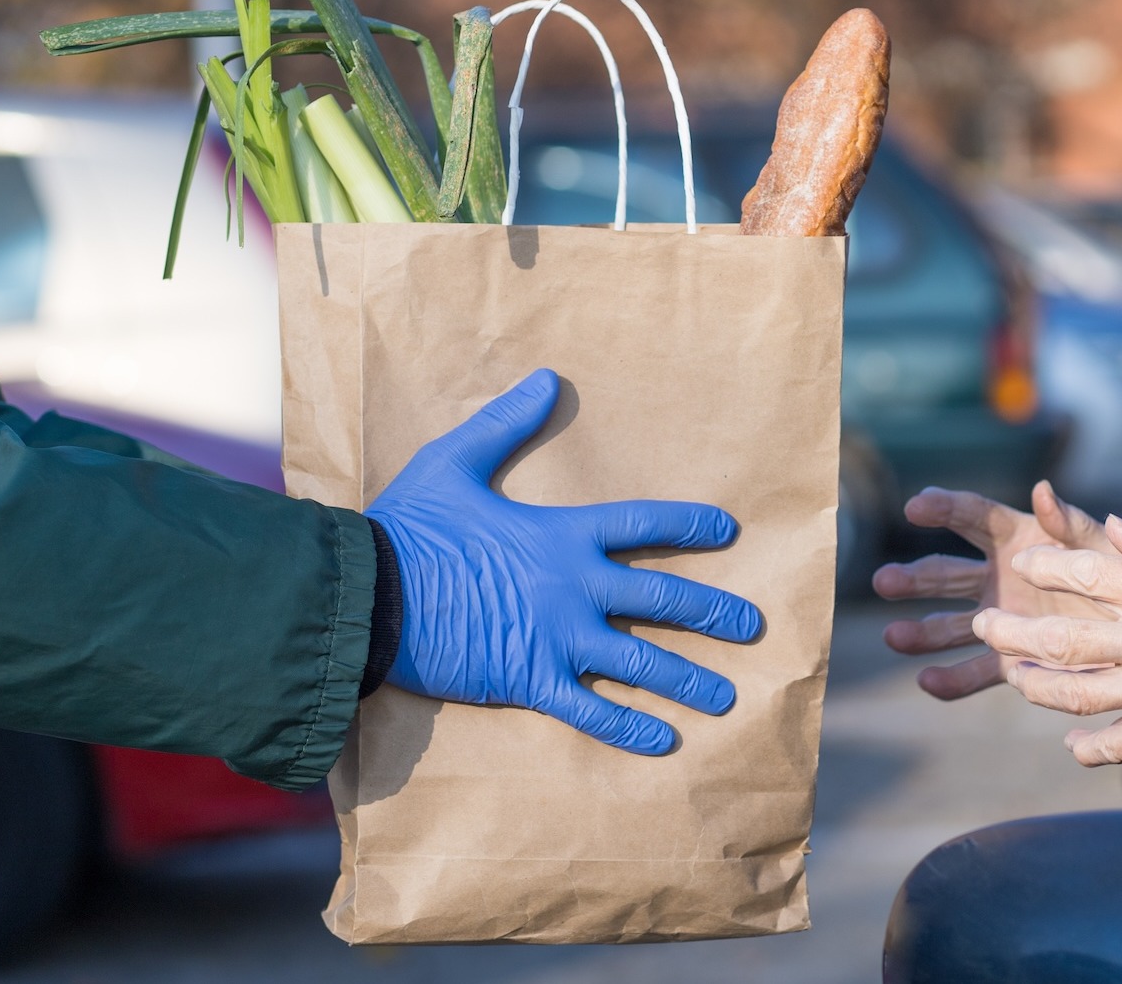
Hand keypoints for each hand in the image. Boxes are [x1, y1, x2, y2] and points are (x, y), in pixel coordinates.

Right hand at [367, 369, 761, 754]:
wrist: (369, 595)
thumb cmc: (408, 528)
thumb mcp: (454, 462)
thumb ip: (505, 424)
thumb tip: (547, 378)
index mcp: (562, 534)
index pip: (643, 522)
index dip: (689, 524)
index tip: (728, 530)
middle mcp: (574, 587)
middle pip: (663, 598)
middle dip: (714, 613)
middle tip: (752, 627)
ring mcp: (557, 638)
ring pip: (641, 662)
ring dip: (688, 680)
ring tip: (727, 697)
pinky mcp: (530, 681)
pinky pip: (592, 712)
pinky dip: (629, 729)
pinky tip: (664, 743)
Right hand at [871, 481, 1113, 698]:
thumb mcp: (1107, 554)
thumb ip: (1073, 526)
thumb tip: (1042, 489)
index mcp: (1022, 539)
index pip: (975, 518)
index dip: (944, 508)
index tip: (915, 506)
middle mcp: (1002, 577)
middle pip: (948, 572)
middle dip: (915, 578)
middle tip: (885, 582)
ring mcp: (1001, 621)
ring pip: (949, 625)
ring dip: (920, 631)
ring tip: (893, 637)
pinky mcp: (1010, 661)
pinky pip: (973, 671)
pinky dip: (951, 679)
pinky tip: (927, 681)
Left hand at [978, 516, 1121, 795]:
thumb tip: (1111, 524)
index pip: (1088, 574)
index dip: (1045, 566)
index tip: (1021, 561)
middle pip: (1063, 639)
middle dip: (1011, 632)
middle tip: (983, 625)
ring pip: (1075, 695)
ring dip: (1033, 686)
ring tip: (1012, 675)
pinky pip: (1117, 745)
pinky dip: (1088, 747)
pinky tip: (1071, 742)